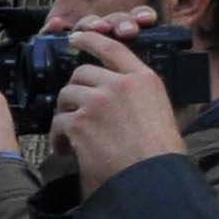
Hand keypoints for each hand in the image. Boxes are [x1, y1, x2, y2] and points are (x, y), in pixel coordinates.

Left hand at [50, 31, 186, 185]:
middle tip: (78, 112)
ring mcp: (98, 102)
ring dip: (66, 114)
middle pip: (81, 74)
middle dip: (75, 91)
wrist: (153, 180)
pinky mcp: (79, 122)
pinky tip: (69, 151)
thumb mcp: (160, 113)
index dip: (91, 39)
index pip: (113, 49)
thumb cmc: (160, 156)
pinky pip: (58, 122)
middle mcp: (120, 85)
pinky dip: (59, 138)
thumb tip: (118, 96)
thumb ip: (138, 97)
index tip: (75, 38)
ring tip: (75, 136)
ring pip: (66, 96)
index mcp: (145, 80)